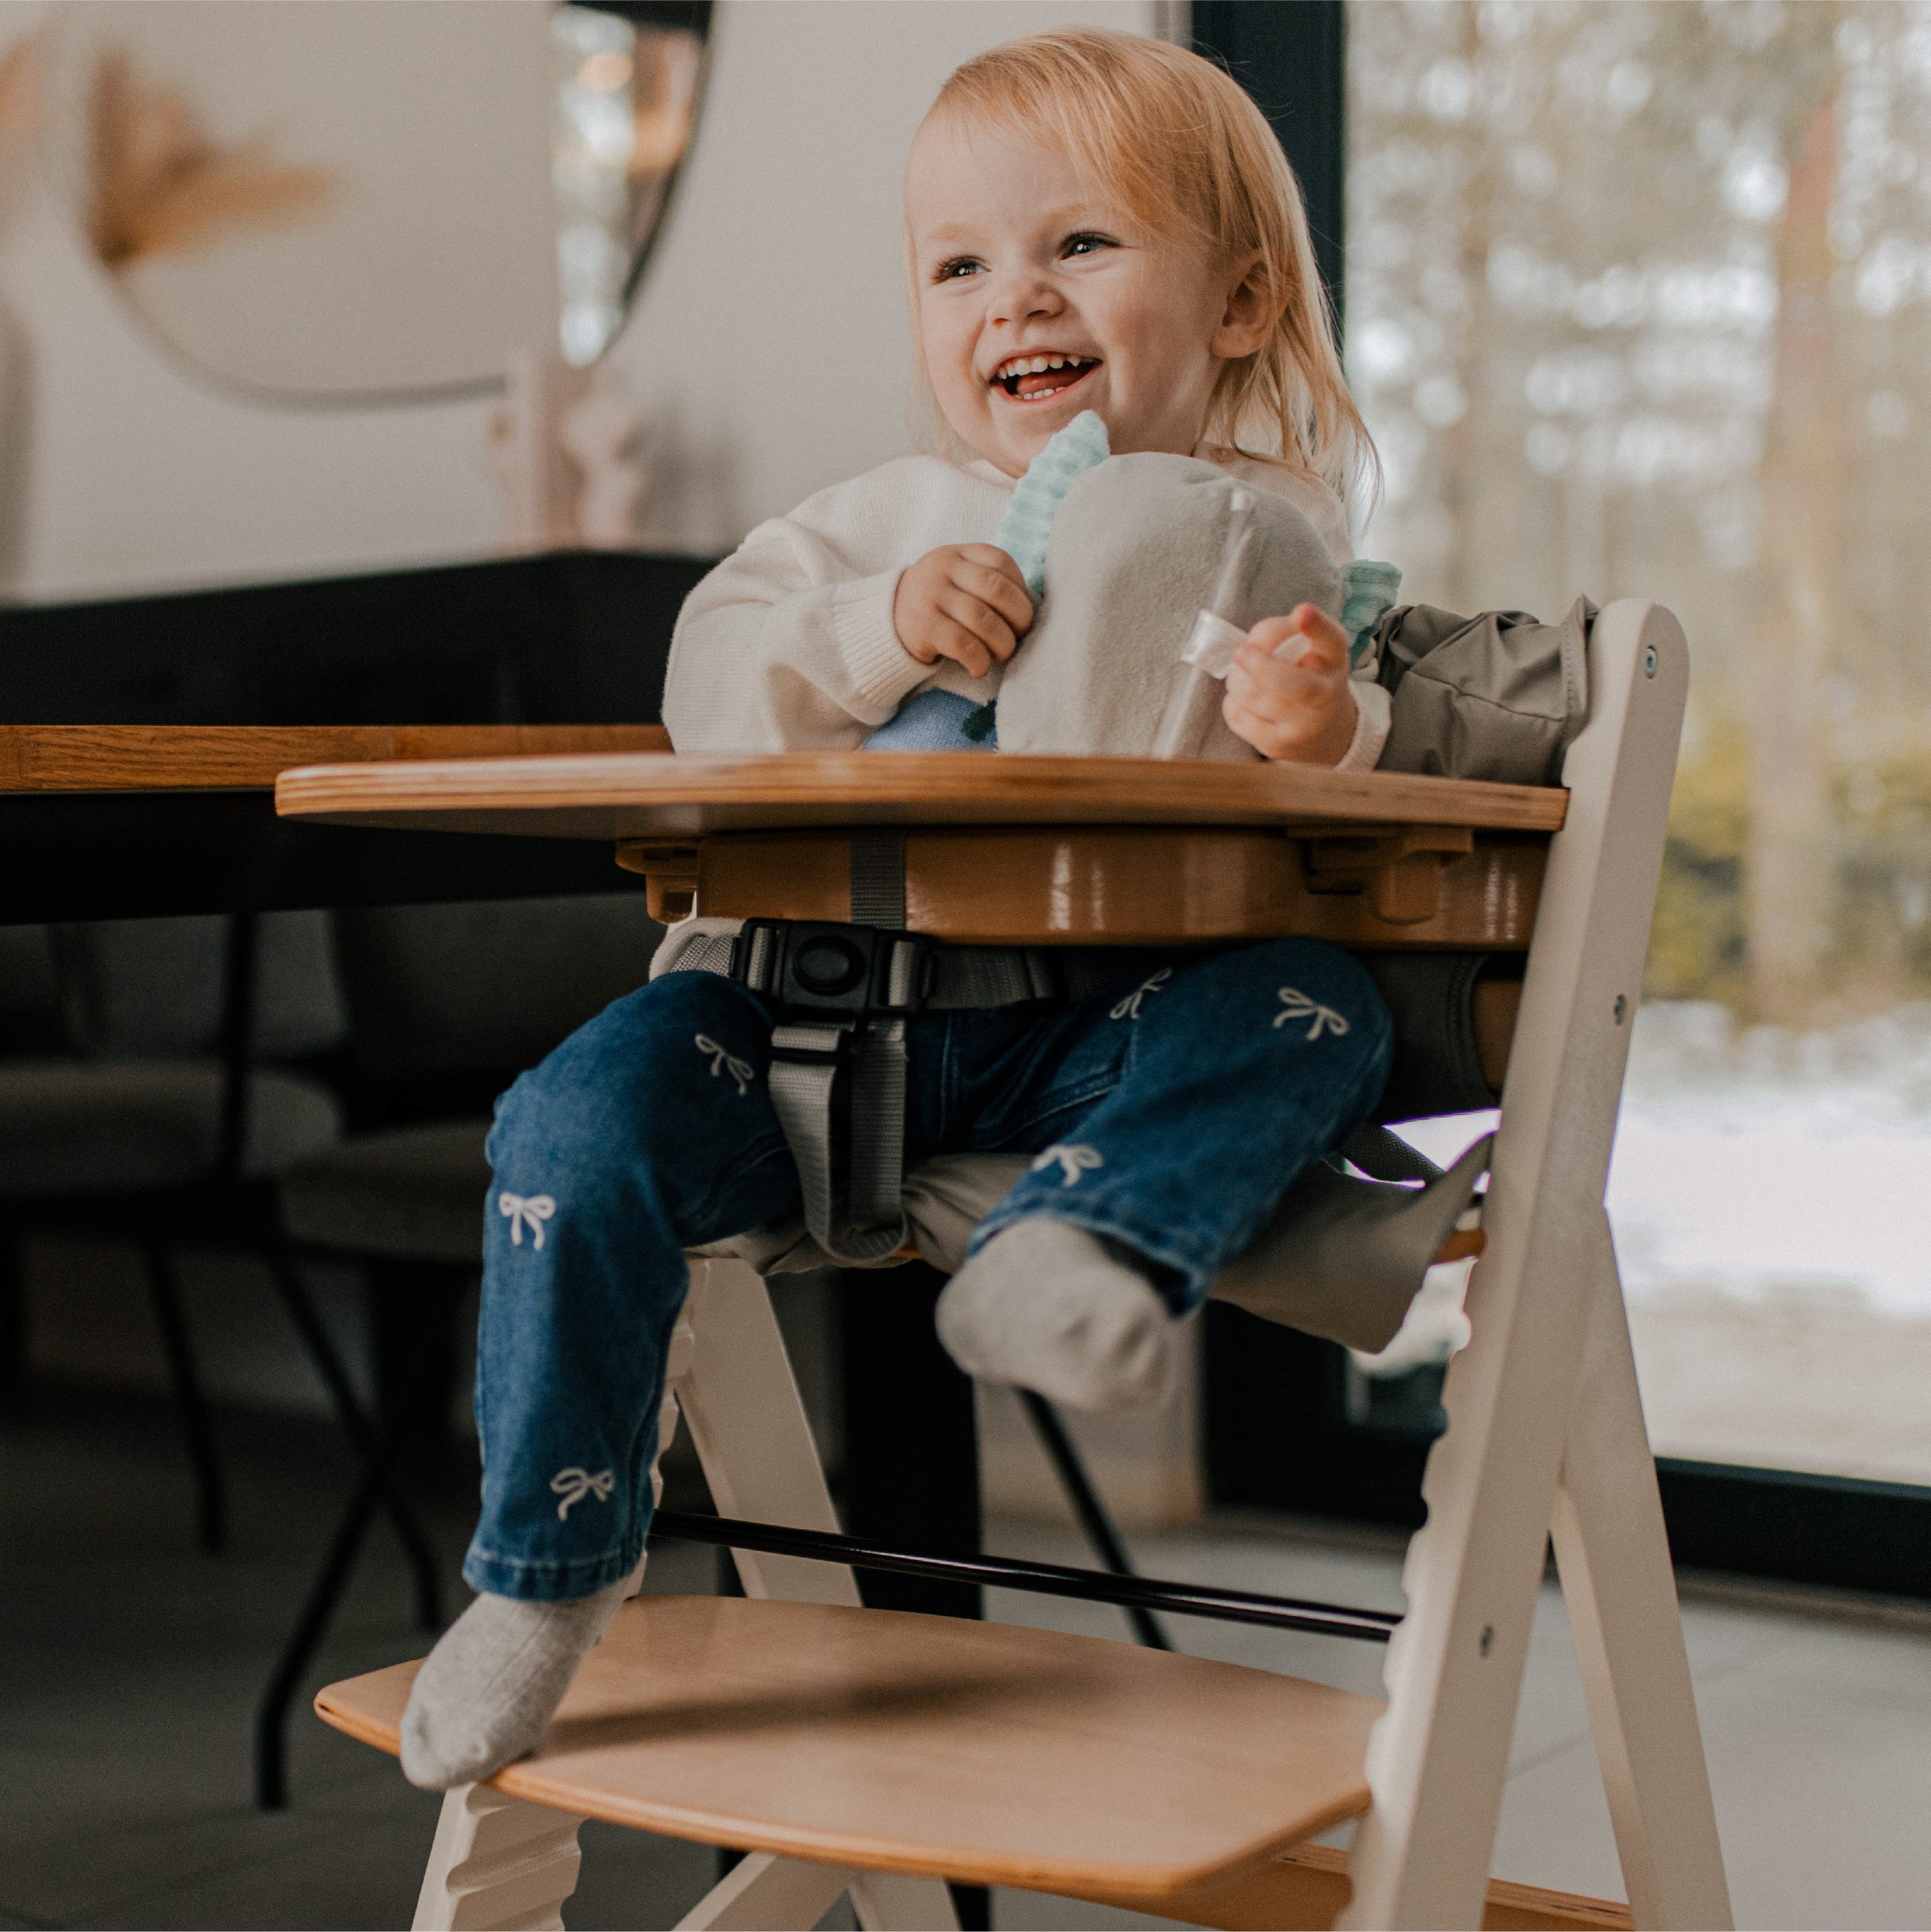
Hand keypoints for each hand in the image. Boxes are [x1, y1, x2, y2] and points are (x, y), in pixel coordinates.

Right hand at [893, 545, 1032, 679]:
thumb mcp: (956, 578)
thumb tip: (1028, 613)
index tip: (1020, 611)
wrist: (885, 621)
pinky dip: (980, 661)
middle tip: (1018, 635)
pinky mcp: (923, 627)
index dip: (1020, 589)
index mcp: (958, 553)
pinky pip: (963, 645)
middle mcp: (944, 569)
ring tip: (1001, 655)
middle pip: (996, 589)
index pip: (1000, 561)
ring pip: (982, 619)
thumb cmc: (936, 603)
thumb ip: (986, 582)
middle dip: (1019, 617)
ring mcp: (931, 596)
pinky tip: (979, 668)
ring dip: (1002, 643)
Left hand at [1223, 604, 1358, 764]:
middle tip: (1242, 651)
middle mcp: (1325, 695)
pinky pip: (1238, 716)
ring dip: (1237, 678)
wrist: (1320, 730)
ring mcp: (1303, 726)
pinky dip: (1232, 701)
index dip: (1316, 626)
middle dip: (1262, 667)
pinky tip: (1243, 698)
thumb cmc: (1306, 675)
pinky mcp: (1277, 745)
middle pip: (1294, 686)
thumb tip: (1249, 646)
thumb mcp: (1306, 646)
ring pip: (1253, 697)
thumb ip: (1281, 633)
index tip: (1302, 612)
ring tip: (1242, 673)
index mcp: (1333, 659)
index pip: (1331, 640)